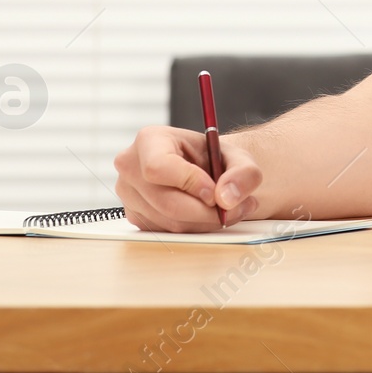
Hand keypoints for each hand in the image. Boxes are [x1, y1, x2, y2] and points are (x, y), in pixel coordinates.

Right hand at [113, 126, 263, 232]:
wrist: (204, 169)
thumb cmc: (214, 157)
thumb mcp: (238, 155)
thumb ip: (243, 172)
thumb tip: (227, 198)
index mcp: (149, 140)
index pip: (159, 167)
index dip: (190, 183)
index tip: (216, 192)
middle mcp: (131, 166)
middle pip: (166, 202)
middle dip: (206, 211)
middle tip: (235, 209)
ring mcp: (128, 194)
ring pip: (169, 222)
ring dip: (205, 222)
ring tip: (230, 211)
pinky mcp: (135, 216)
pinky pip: (166, 232)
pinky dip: (193, 228)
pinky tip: (207, 215)